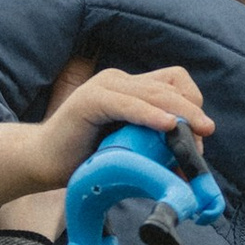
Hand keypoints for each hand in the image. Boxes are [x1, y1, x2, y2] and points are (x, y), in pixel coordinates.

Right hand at [0, 60, 211, 220]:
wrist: (41, 163)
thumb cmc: (85, 158)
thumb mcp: (129, 147)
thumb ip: (154, 144)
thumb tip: (189, 159)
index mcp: (129, 88)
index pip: (175, 82)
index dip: (192, 105)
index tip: (201, 135)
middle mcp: (118, 80)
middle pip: (170, 87)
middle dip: (191, 114)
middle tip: (203, 141)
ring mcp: (103, 87)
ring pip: (154, 93)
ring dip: (180, 116)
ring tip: (195, 137)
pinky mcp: (90, 101)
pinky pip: (127, 104)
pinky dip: (150, 114)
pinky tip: (166, 126)